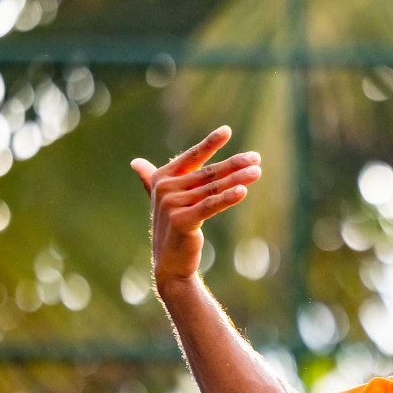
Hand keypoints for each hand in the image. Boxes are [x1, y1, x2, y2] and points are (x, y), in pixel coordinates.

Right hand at [130, 127, 261, 289]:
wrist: (169, 261)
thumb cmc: (171, 228)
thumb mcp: (162, 200)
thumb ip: (150, 179)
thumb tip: (134, 163)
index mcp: (161, 178)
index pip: (191, 157)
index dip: (210, 143)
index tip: (227, 131)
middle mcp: (164, 188)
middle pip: (207, 172)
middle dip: (234, 164)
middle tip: (256, 157)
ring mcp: (171, 204)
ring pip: (213, 188)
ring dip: (238, 178)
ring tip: (257, 171)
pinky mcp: (182, 220)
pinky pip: (211, 205)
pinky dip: (228, 197)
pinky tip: (243, 190)